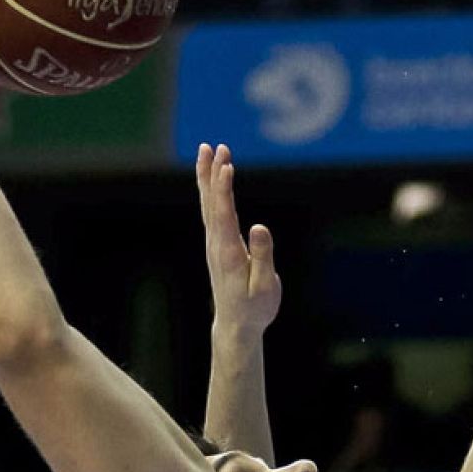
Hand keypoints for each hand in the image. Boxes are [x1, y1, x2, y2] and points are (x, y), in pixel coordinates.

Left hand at [196, 144, 280, 338]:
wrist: (237, 324)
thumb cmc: (255, 308)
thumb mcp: (264, 287)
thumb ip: (262, 256)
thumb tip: (259, 227)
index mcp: (228, 253)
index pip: (224, 214)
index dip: (223, 189)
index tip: (226, 165)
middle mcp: (216, 244)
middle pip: (211, 202)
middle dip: (213, 173)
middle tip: (215, 147)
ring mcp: (214, 243)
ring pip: (208, 203)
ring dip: (208, 176)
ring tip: (209, 151)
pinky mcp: (218, 243)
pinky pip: (211, 210)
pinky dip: (211, 190)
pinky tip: (213, 177)